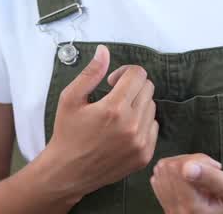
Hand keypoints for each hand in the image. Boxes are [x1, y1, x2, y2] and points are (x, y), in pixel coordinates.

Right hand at [40, 46, 158, 198]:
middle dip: (132, 86)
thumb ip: (90, 73)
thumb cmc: (67, 133)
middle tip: (114, 96)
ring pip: (152, 107)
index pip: (138, 74)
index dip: (125, 72)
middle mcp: (131, 125)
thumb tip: (104, 50)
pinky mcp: (144, 155)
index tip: (112, 82)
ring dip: (138, 104)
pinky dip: (143, 123)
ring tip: (118, 114)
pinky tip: (124, 129)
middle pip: (148, 88)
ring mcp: (140, 142)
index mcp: (113, 108)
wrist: (68, 172)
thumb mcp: (71, 98)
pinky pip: (154, 127)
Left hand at [151, 154, 222, 213]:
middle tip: (212, 170)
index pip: (177, 169)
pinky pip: (160, 177)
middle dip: (190, 161)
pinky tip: (195, 177)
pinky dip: (177, 171)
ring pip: (163, 170)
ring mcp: (173, 211)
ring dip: (184, 165)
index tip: (216, 167)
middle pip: (167, 168)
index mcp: (194, 210)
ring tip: (205, 174)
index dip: (198, 160)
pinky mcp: (170, 206)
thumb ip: (211, 178)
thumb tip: (186, 168)